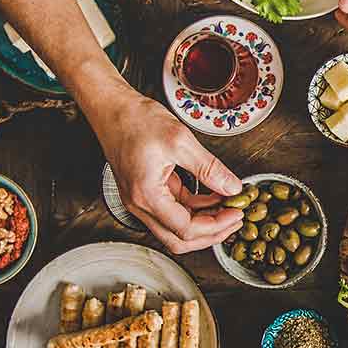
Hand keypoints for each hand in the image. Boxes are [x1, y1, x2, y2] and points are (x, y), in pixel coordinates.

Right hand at [88, 86, 243, 252]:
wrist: (112, 108)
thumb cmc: (135, 120)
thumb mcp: (180, 141)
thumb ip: (209, 168)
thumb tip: (232, 187)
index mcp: (147, 196)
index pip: (186, 229)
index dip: (216, 226)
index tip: (236, 214)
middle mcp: (140, 204)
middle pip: (179, 239)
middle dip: (211, 234)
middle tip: (234, 220)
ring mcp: (142, 200)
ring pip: (176, 228)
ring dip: (204, 222)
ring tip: (228, 207)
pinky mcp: (147, 192)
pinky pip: (173, 210)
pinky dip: (195, 207)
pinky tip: (213, 195)